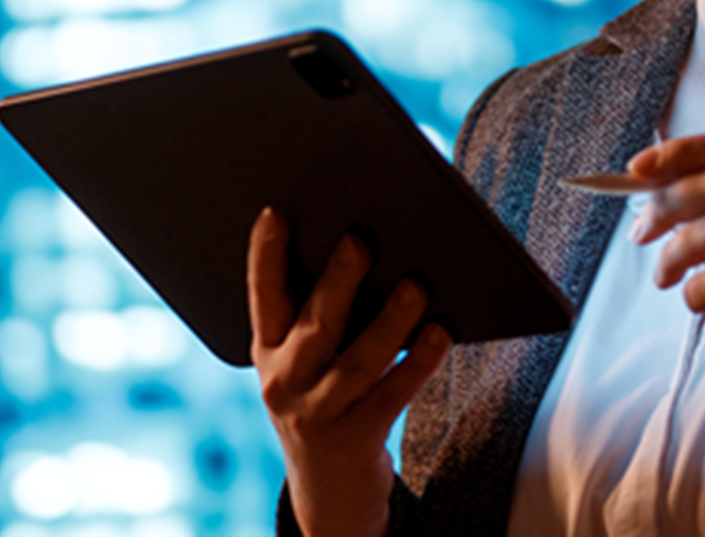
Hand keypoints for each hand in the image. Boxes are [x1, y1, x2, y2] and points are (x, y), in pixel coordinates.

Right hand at [249, 208, 450, 536]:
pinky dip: (418, 363)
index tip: (276, 214)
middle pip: (313, 325)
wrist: (328, 491)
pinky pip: (392, 394)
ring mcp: (316, 414)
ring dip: (390, 321)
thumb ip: (321, 317)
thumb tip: (366, 251)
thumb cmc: (326, 401)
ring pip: (358, 361)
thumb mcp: (307, 364)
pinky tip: (441, 333)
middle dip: (337, 281)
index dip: (265, 256)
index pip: (263, 297)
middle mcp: (283, 382)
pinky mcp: (354, 440)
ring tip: (416, 286)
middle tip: (360, 241)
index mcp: (266, 352)